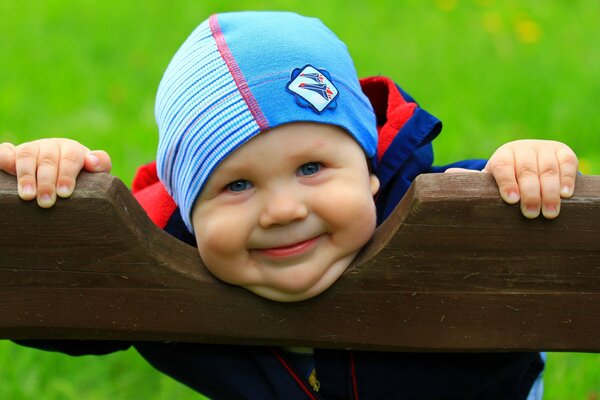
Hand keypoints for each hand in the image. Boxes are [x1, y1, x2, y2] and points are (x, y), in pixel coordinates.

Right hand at [0, 139, 111, 207]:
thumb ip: (101, 165)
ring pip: (27, 155)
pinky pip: (5, 151)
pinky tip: (4, 169)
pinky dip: (3, 158)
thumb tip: (92, 161)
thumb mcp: (95, 174)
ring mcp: (31, 149)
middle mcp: (50, 146)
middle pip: (48, 160)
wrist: (63, 180)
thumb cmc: (83, 181)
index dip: (67, 175)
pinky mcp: (13, 154)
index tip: (65, 193)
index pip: (70, 158)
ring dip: (26, 175)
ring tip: (27, 196)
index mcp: (71, 149)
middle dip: (46, 182)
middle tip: (46, 202)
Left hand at [447, 140, 577, 218]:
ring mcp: (543, 149)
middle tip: (531, 214)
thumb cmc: (507, 179)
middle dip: (530, 193)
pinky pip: (567, 163)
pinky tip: (566, 194)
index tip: (511, 200)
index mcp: (501, 156)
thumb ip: (473, 180)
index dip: (506, 183)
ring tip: (550, 212)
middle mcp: (522, 149)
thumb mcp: (491, 180)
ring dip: (550, 191)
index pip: (502, 168)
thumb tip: (446, 175)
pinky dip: (567, 178)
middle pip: (525, 171)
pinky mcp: (563, 152)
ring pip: (547, 169)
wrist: (531, 160)